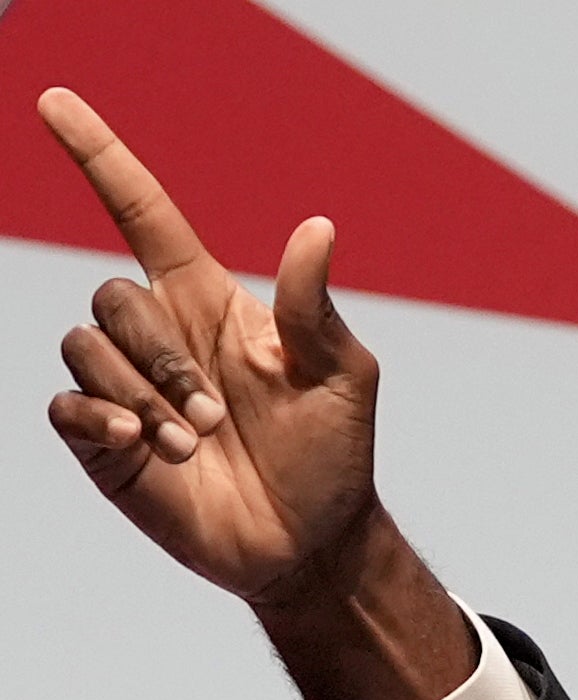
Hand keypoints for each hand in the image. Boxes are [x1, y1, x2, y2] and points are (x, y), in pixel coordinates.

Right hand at [39, 87, 380, 599]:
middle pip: (112, 296)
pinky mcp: (103, 439)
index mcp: (209, 303)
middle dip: (162, 356)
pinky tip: (144, 446)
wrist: (312, 541)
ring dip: (144, 399)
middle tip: (216, 417)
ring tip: (195, 444)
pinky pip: (64, 405)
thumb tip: (319, 228)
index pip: (142, 213)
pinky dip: (99, 418)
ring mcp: (126, 386)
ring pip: (86, 350)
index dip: (100, 157)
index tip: (55, 102)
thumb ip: (316, 308)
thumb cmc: (333, 453)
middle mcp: (160, 336)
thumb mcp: (343, 377)